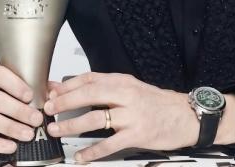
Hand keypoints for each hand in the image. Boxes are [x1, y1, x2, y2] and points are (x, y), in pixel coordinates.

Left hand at [43, 72, 199, 160]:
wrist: (185, 115)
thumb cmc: (157, 103)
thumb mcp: (132, 88)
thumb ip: (107, 89)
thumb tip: (78, 90)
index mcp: (123, 81)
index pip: (90, 78)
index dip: (67, 85)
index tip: (52, 92)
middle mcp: (126, 95)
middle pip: (89, 94)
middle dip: (65, 102)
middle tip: (49, 110)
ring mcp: (131, 115)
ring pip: (95, 119)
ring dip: (72, 125)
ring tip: (58, 130)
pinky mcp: (137, 134)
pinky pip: (109, 144)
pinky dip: (92, 152)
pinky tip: (81, 156)